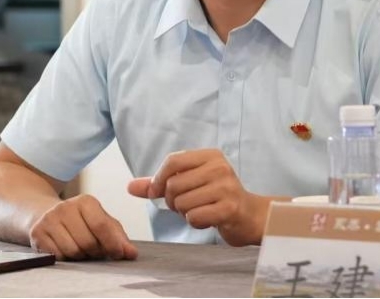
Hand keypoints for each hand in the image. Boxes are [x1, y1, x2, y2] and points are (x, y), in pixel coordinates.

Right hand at [28, 194, 137, 260]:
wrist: (44, 214)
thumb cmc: (79, 221)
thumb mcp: (100, 222)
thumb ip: (118, 237)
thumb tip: (131, 253)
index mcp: (85, 201)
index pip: (101, 225)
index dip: (112, 244)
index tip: (118, 254)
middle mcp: (65, 207)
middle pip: (87, 242)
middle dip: (95, 251)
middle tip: (94, 250)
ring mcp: (49, 220)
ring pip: (72, 251)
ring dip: (80, 256)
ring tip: (80, 249)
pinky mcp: (37, 233)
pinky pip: (58, 256)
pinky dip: (66, 258)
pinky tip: (66, 249)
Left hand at [127, 149, 270, 245]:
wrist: (249, 216)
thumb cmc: (215, 197)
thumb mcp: (189, 183)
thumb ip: (159, 184)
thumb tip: (129, 187)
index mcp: (209, 155)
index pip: (172, 160)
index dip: (158, 178)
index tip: (154, 193)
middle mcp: (219, 167)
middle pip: (174, 184)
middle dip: (172, 201)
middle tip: (183, 205)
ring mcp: (226, 187)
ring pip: (183, 203)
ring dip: (184, 213)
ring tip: (198, 210)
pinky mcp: (230, 208)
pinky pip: (195, 217)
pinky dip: (194, 222)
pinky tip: (206, 219)